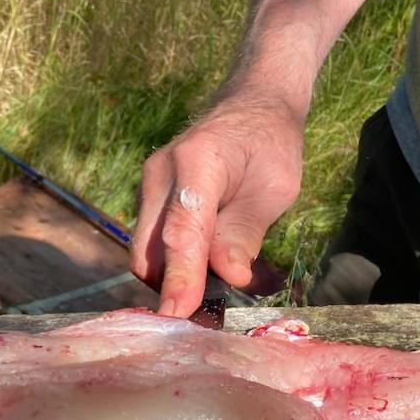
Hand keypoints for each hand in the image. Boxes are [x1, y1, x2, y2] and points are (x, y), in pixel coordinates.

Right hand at [130, 97, 303, 316]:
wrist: (251, 105)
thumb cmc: (270, 145)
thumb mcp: (275, 188)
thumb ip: (246, 233)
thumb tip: (229, 277)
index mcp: (197, 162)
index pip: (182, 231)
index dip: (180, 277)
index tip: (179, 314)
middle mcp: (160, 173)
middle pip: (148, 252)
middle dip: (173, 287)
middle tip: (209, 314)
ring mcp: (147, 185)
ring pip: (145, 254)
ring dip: (174, 279)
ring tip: (216, 285)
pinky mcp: (147, 198)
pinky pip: (151, 244)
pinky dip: (174, 264)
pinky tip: (205, 266)